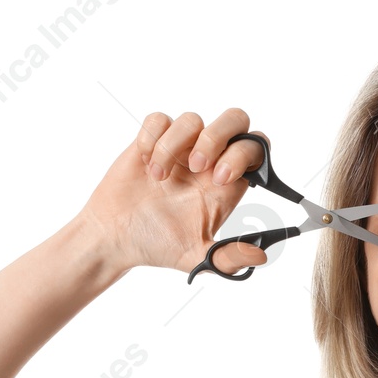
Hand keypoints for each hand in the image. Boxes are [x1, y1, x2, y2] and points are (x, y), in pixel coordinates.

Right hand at [77, 106, 271, 277]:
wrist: (116, 239)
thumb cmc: (158, 245)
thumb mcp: (197, 257)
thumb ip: (229, 258)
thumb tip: (260, 256)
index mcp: (225, 184)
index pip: (255, 150)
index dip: (244, 156)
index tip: (221, 179)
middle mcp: (207, 161)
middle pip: (235, 120)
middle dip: (219, 136)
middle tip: (198, 166)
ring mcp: (179, 149)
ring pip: (192, 119)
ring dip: (175, 146)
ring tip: (159, 178)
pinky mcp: (151, 141)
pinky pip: (158, 119)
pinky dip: (152, 138)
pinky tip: (145, 164)